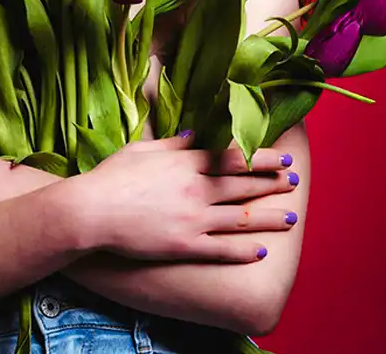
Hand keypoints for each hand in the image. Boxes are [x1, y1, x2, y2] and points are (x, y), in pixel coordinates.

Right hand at [74, 132, 298, 262]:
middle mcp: (196, 188)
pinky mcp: (185, 245)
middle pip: (243, 184)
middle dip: (272, 183)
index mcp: (185, 162)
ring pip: (241, 218)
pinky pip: (222, 249)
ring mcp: (193, 218)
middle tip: (294, 182)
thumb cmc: (111, 176)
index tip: (283, 158)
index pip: (233, 157)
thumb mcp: (140, 149)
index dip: (263, 158)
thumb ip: (171, 142)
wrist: (92, 210)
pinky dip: (244, 250)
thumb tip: (194, 134)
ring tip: (290, 217)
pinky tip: (261, 250)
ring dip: (269, 217)